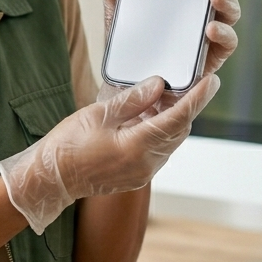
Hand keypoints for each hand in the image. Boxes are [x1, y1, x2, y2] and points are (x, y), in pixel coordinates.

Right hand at [0, 74, 218, 232]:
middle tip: (189, 81)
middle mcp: (145, 164)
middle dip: (186, 106)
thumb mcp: (97, 114)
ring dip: (172, 118)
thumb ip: (132, 100)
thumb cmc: (67, 146)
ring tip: (167, 94)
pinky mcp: (136, 175)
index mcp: (136, 147)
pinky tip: (149, 115)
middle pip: (178, 131)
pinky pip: (158, 150)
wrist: (51, 180)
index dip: (196, 98)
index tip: (211, 81)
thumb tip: (158, 84)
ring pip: (169, 141)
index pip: (177, 119)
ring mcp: (142, 173)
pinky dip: (160, 131)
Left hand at [98, 0, 247, 104]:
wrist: (124, 97)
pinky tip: (211, 30)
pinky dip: (222, 37)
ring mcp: (205, 44)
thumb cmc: (127, 55)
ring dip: (228, 7)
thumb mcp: (118, 19)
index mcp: (184, 6)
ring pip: (228, 21)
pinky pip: (223, 49)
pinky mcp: (206, 65)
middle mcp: (199, 22)